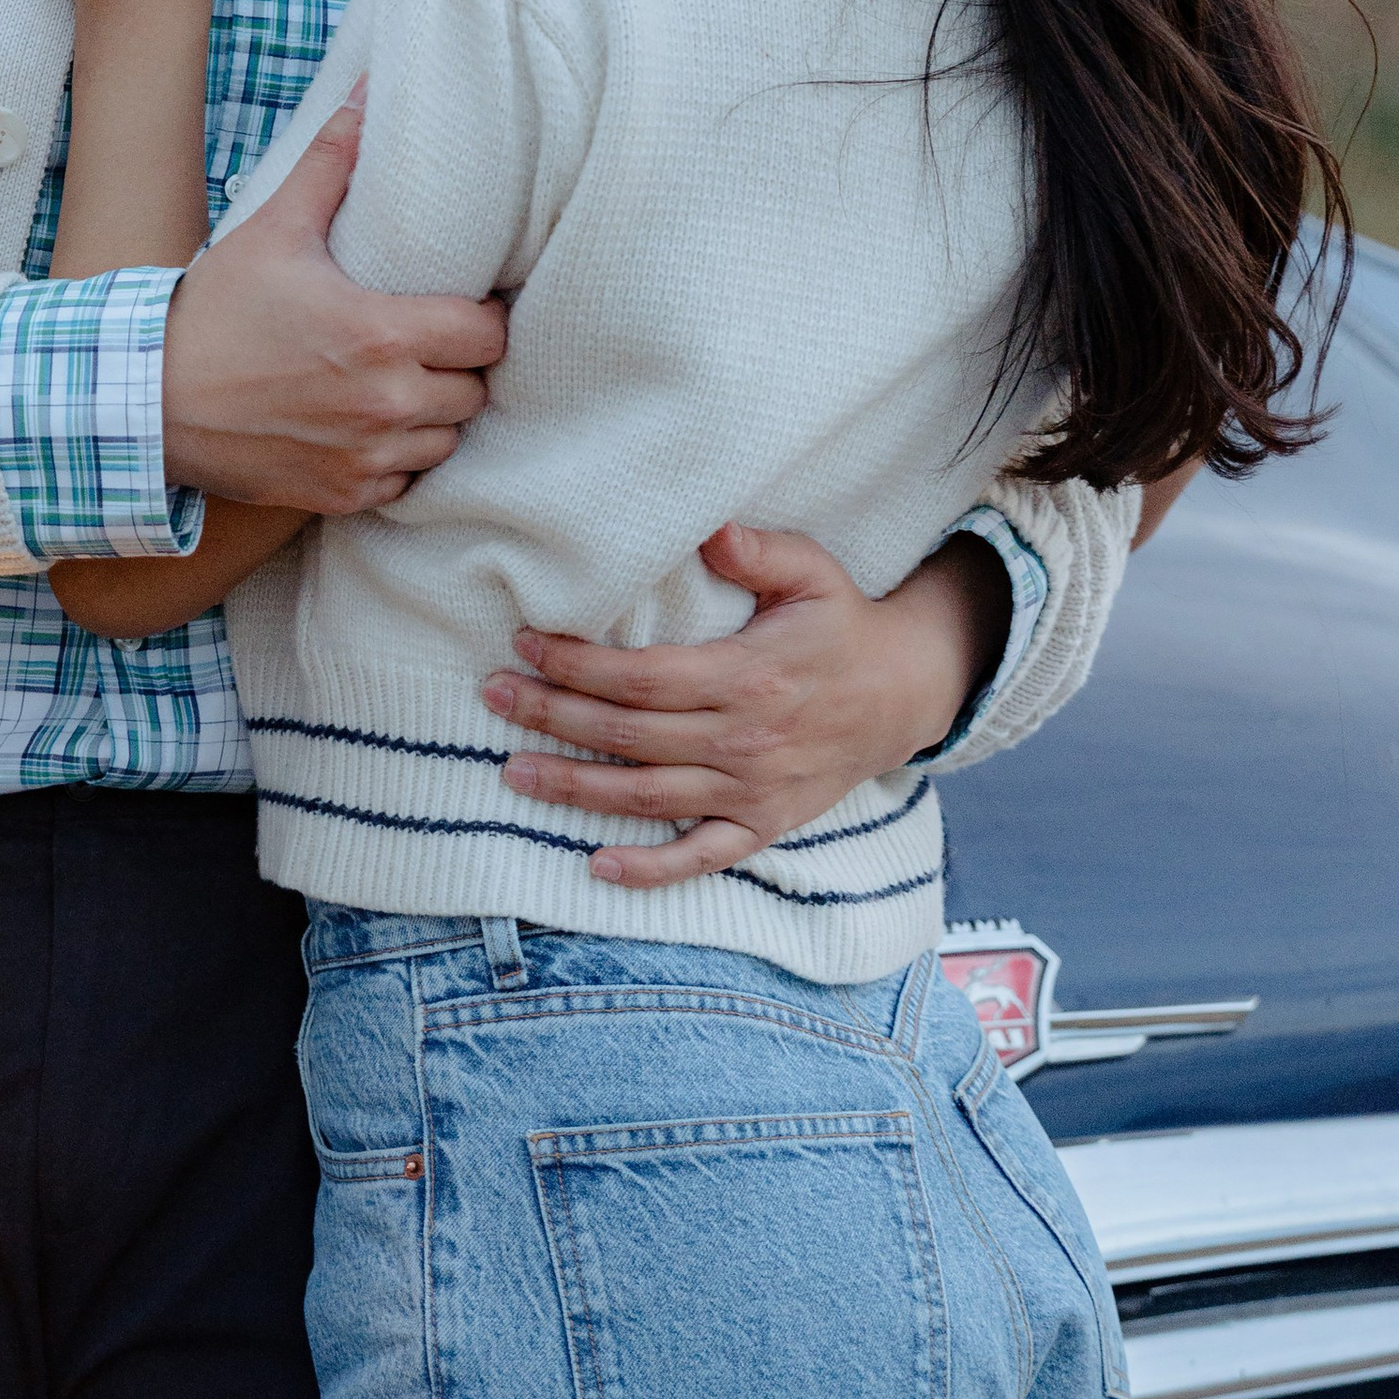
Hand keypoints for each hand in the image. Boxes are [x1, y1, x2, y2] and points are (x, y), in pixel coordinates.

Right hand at [162, 96, 507, 513]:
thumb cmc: (214, 314)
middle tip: (432, 342)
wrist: (149, 401)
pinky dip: (398, 459)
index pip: (488, 336)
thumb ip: (332, 163)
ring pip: (447, 441)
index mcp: (383, 336)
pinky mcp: (341, 494)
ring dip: (435, 415)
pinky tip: (369, 427)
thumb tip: (369, 95)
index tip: (460, 306)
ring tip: (404, 383)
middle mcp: (385, 404)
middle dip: (461, 366)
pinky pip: (406, 482)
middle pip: (476, 391)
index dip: (482, 318)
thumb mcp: (274, 230)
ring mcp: (365, 458)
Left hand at [483, 521, 1007, 890]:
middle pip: (628, 734)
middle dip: (553, 716)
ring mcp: (752, 790)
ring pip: (647, 796)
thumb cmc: (842, 624)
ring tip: (514, 771)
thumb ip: (758, 550)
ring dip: (576, 788)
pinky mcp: (763, 825)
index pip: (642, 677)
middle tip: (493, 697)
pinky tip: (597, 865)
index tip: (526, 644)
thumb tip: (709, 529)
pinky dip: (651, 869)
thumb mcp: (812, 573)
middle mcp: (744, 739)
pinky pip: (701, 857)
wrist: (904, 693)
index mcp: (747, 676)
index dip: (578, 666)